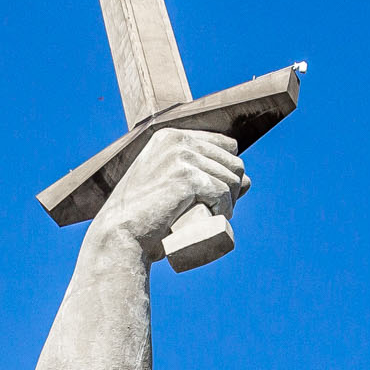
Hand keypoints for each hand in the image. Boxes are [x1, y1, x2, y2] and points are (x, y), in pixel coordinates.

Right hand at [95, 128, 247, 248]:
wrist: (120, 233)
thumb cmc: (145, 214)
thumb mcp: (170, 184)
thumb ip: (196, 174)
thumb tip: (249, 180)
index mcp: (171, 136)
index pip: (226, 145)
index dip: (229, 171)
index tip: (220, 194)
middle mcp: (176, 141)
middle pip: (233, 162)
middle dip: (234, 188)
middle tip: (219, 211)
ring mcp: (180, 158)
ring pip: (231, 178)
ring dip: (231, 201)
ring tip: (217, 216)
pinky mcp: (186, 178)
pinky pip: (222, 192)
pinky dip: (225, 208)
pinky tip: (218, 217)